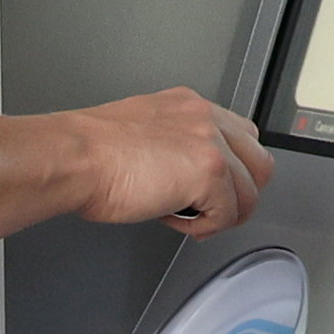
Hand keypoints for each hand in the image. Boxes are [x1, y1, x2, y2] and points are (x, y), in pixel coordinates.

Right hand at [61, 89, 272, 234]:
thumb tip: (182, 174)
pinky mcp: (209, 172)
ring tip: (189, 219)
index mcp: (189, 106)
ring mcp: (211, 143)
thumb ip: (172, 144)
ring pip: (249, 192)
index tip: (210, 189)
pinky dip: (204, 227)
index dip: (231, 171)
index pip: (240, 137)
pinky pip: (228, 214)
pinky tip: (176, 220)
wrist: (75, 158)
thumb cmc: (90, 153)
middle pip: (259, 163)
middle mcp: (205, 118)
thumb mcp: (141, 132)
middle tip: (210, 210)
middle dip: (239, 194)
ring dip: (222, 215)